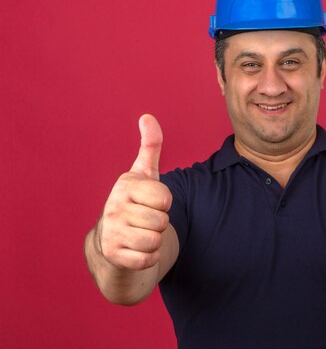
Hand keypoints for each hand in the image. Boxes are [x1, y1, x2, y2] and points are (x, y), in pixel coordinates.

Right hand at [95, 114, 171, 269]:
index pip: (165, 198)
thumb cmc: (134, 204)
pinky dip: (149, 258)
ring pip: (156, 241)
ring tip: (141, 234)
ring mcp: (111, 232)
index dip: (165, 203)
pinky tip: (136, 250)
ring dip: (155, 241)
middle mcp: (114, 206)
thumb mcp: (144, 175)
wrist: (110, 244)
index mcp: (125, 185)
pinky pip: (149, 259)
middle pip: (162, 221)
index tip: (151, 203)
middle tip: (146, 221)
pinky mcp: (113, 255)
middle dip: (160, 224)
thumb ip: (150, 147)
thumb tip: (147, 116)